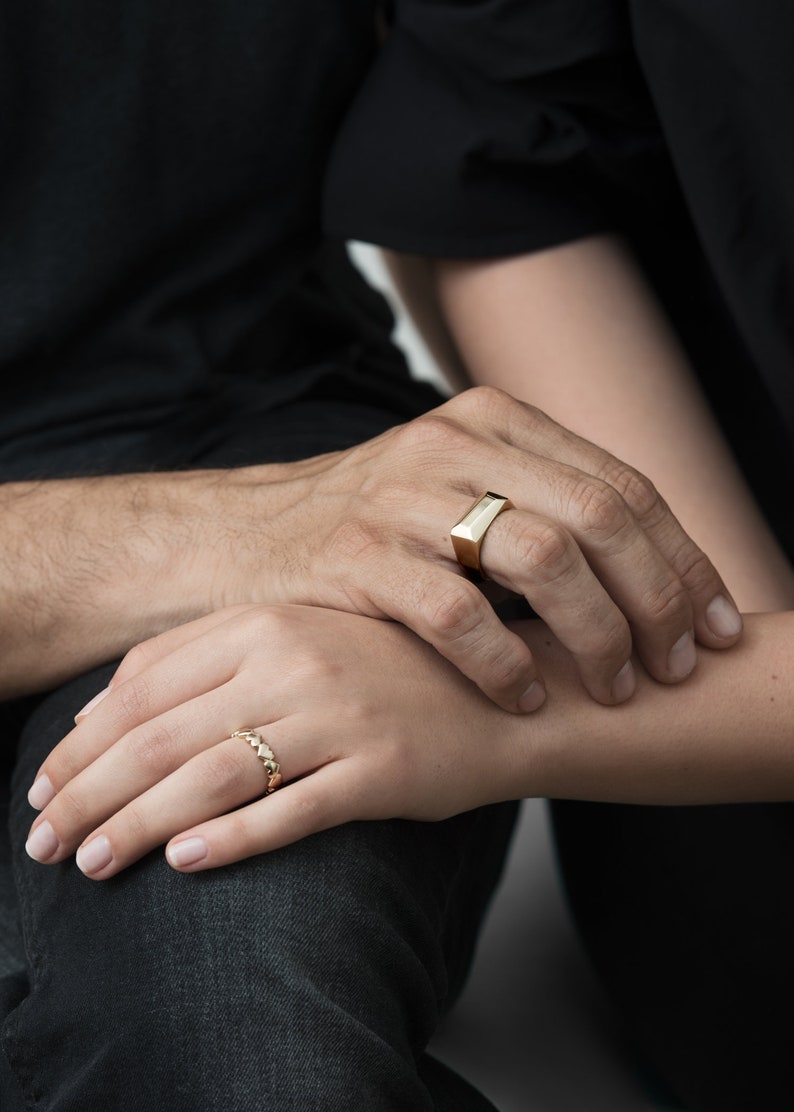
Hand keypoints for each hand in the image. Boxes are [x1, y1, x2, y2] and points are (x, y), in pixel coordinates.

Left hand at [24, 605, 524, 878]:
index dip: (85, 738)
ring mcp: (342, 714)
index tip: (46, 784)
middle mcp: (298, 659)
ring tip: (94, 864)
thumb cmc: (392, 666)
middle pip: (163, 732)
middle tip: (43, 843)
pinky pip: (292, 810)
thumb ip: (208, 658)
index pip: (147, 681)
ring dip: (140, 824)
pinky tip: (187, 864)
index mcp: (269, 619)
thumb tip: (101, 711)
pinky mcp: (382, 769)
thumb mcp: (301, 636)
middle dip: (89, 792)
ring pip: (213, 774)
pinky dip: (232, 839)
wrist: (506, 689)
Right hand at [253, 386, 740, 710]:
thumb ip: (538, 504)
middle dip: (657, 599)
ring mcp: (403, 496)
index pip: (621, 484)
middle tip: (676, 664)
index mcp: (492, 421)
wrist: (240, 541)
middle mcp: (454, 445)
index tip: (717, 624)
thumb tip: (652, 568)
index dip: (683, 559)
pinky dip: (506, 664)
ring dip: (597, 634)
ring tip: (615, 686)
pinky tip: (524, 699)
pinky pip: (458, 614)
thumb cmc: (368, 532)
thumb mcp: (457, 490)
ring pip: (544, 558)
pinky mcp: (357, 556)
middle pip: (599, 516)